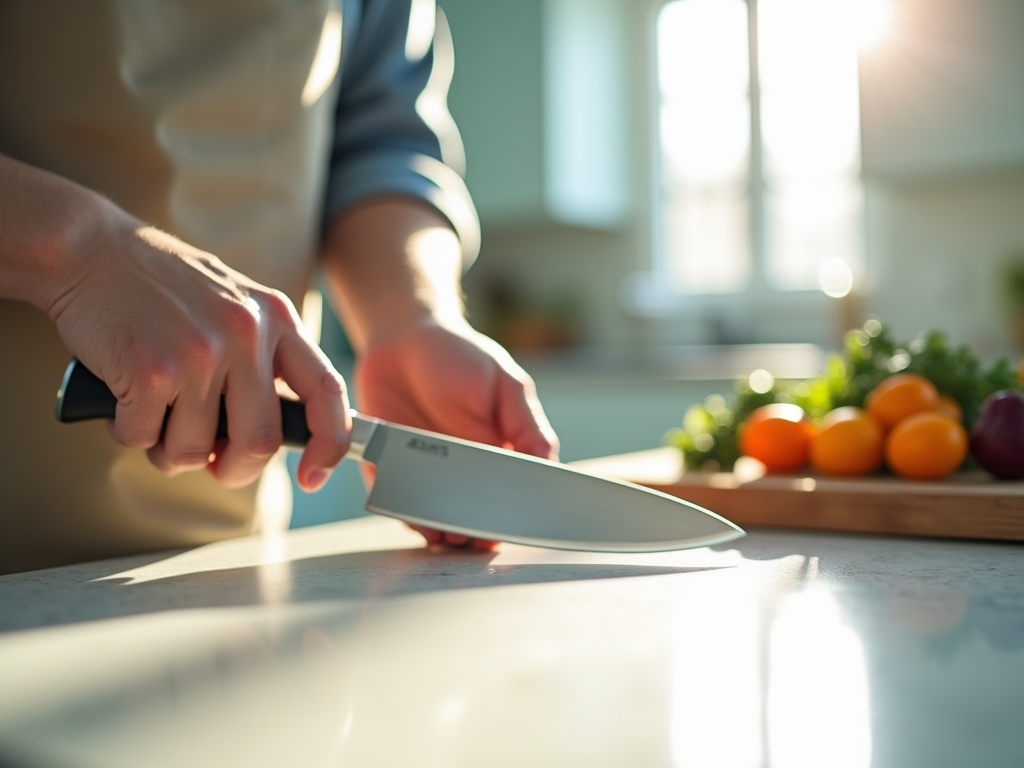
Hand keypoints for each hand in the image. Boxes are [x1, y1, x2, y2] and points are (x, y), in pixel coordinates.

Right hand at [45, 202, 350, 490]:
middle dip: (235, 469)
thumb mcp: (236, 305)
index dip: (329, 444)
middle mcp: (246, 334)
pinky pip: (144, 439)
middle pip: (260, 441)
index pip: (326, 391)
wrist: (90, 249)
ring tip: (153, 415)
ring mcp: (199, 352)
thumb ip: (263, 358)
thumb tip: (276, 435)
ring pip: (194, 450)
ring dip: (169, 450)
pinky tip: (122, 398)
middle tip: (213, 463)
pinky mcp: (149, 369)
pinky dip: (129, 432)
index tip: (314, 476)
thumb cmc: (162, 287)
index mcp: (276, 318)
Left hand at [355, 318, 558, 549]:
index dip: (507, 515)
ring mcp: (425, 470)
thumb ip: (526, 426)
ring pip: (435, 513)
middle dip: (473, 531)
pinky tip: (416, 522)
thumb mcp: (504, 385)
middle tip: (474, 541)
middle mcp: (462, 467)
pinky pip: (397, 498)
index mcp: (498, 450)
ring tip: (448, 539)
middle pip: (470, 513)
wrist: (402, 337)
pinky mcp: (388, 466)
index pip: (508, 494)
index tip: (505, 530)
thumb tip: (548, 464)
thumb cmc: (460, 356)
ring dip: (441, 529)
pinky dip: (405, 513)